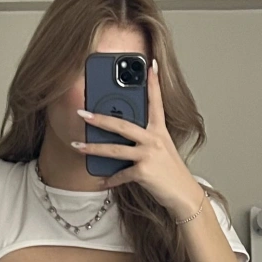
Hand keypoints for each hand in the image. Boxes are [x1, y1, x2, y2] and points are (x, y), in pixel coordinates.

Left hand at [71, 59, 203, 221]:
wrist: (184, 195)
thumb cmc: (171, 172)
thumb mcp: (160, 150)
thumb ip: (143, 140)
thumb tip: (117, 137)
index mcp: (160, 131)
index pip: (156, 102)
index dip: (153, 83)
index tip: (150, 66)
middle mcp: (155, 139)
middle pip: (122, 125)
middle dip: (99, 119)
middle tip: (82, 113)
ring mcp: (149, 155)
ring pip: (115, 149)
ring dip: (93, 149)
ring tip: (77, 146)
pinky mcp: (144, 172)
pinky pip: (120, 175)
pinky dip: (109, 179)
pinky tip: (100, 180)